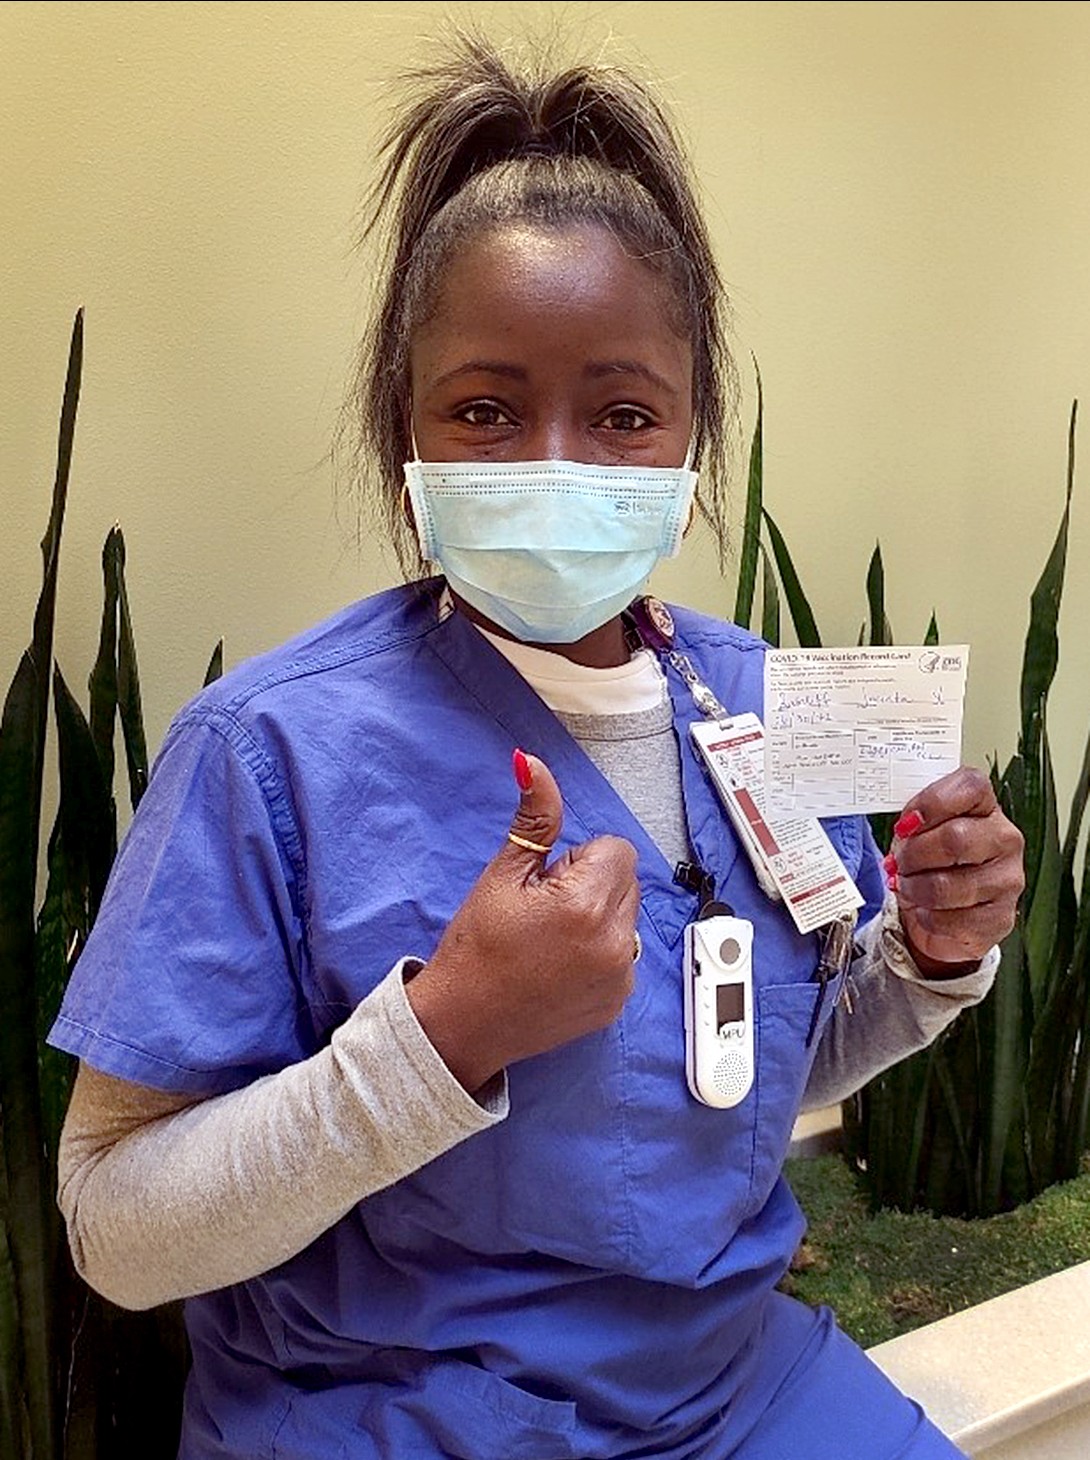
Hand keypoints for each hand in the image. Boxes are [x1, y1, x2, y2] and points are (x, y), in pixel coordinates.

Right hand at [405, 750, 640, 1091]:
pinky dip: (600, 952)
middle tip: (543, 910)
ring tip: (550, 940)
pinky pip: (624, 955)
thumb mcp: (502, 875)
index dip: (578, 859)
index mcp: (586, 904)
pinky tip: (559, 964)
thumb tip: (533, 764)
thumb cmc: (476, 949)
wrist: (464, 1023)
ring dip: (599, 918)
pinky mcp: (618, 1001)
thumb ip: (533, 818)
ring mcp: (620, 976)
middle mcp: (614, 942)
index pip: (615, 849)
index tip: (546, 883)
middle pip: (626, 880)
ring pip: (627, 917)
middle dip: (592, 884)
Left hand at [885, 767, 1024, 976]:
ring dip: (915, 889)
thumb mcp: (919, 833)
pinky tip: (927, 910)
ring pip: (948, 884)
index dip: (931, 803)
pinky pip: (952, 919)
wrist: (944, 917)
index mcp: (986, 808)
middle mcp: (1005, 839)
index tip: (906, 824)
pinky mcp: (1000, 918)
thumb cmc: (931, 865)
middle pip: (955, 839)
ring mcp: (1008, 880)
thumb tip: (906, 829)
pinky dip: (927, 917)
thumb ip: (914, 821)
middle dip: (913, 855)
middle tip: (899, 863)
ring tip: (908, 887)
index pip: (970, 787)